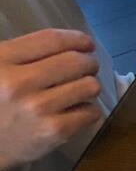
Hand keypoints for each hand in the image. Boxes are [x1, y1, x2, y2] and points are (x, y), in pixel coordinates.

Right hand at [0, 29, 102, 170]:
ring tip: (80, 90)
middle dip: (88, 62)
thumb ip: (26, 54)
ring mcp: (38, 108)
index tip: (86, 44)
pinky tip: (76, 111)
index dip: (77, 39)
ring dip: (90, 86)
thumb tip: (72, 45)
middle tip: (88, 67)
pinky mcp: (54, 131)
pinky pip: (91, 112)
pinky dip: (88, 110)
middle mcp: (19, 82)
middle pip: (75, 61)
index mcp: (2, 60)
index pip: (51, 40)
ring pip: (89, 86)